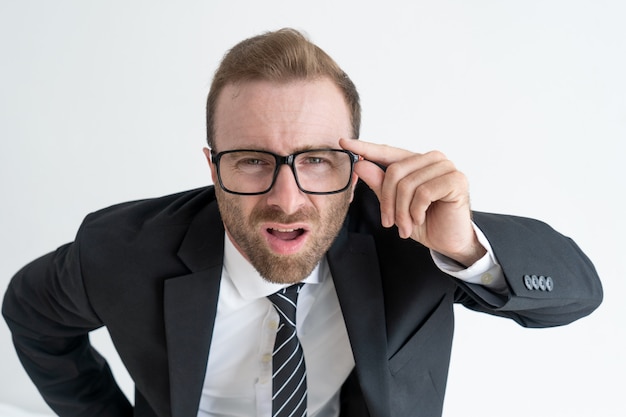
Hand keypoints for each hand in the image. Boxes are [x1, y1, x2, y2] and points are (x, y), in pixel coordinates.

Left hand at [340, 138, 485, 265]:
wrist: (449, 241)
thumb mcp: (394, 205)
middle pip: (394, 172)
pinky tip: (420, 219)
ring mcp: (446, 167)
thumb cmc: (424, 221)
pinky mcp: (457, 179)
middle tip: (389, 223)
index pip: (387, 151)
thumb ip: (379, 185)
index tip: (343, 142)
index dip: (365, 147)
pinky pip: (423, 193)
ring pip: (407, 184)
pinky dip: (417, 211)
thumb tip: (360, 165)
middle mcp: (432, 159)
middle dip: (387, 202)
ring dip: (402, 211)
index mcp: (416, 161)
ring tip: (406, 226)